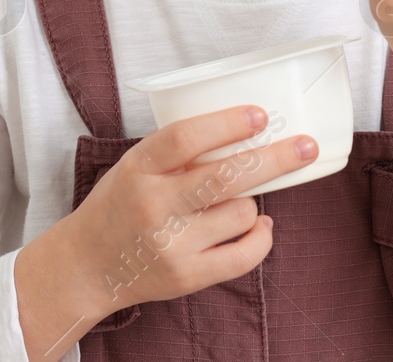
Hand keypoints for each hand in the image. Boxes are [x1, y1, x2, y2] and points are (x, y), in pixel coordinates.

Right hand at [58, 105, 318, 318]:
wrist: (86, 266)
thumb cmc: (120, 204)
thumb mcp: (135, 165)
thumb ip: (178, 152)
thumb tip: (249, 131)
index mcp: (138, 168)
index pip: (184, 138)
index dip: (226, 123)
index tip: (259, 114)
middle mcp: (154, 206)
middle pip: (225, 177)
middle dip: (275, 158)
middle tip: (306, 145)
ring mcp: (171, 245)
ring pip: (241, 213)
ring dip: (250, 202)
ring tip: (233, 201)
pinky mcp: (186, 278)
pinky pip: (243, 256)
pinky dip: (261, 238)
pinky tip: (261, 226)